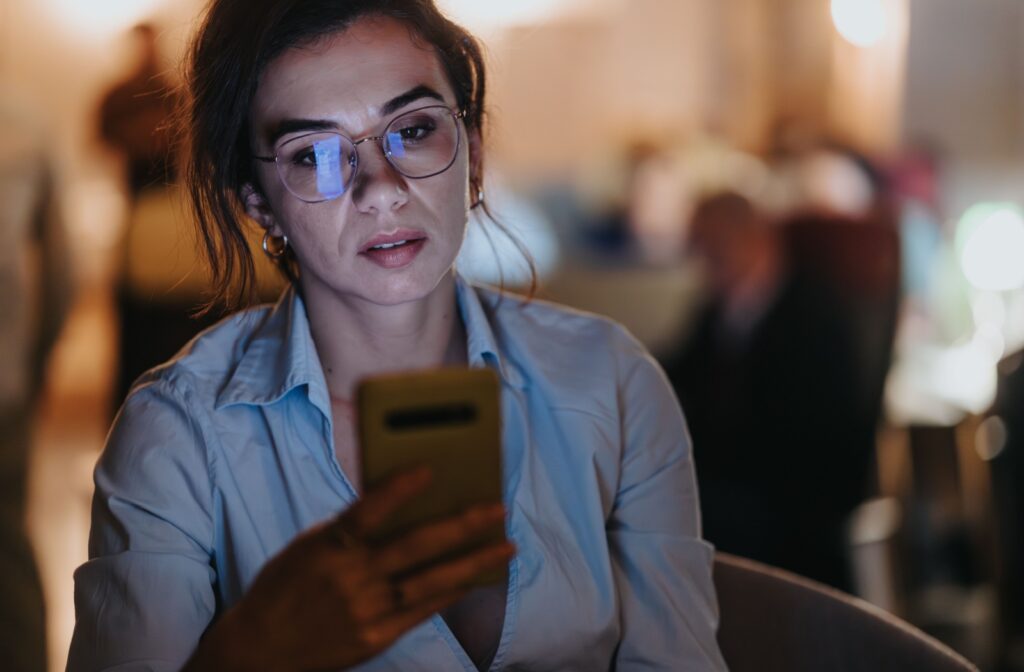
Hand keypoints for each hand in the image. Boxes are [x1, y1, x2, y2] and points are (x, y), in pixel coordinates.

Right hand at [185, 469, 513, 671]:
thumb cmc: (286, 585)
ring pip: (430, 582)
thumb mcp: (308, 546)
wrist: (259, 650)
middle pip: (414, 547)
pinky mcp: (375, 637)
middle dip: (462, 525)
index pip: (365, 512)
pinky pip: (422, 611)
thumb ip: (351, 529)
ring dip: (473, 562)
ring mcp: (366, 611)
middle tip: (498, 508)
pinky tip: (475, 576)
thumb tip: (404, 504)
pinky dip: (451, 592)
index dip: (396, 490)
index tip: (429, 468)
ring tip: (506, 546)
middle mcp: (350, 579)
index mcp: (327, 548)